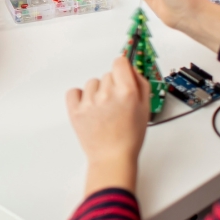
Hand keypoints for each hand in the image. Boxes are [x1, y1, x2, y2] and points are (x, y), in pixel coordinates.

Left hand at [66, 56, 149, 195]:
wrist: (112, 157)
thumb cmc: (130, 136)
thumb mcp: (145, 108)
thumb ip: (140, 84)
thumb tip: (131, 69)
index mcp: (127, 92)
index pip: (120, 62)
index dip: (122, 67)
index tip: (121, 73)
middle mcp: (107, 94)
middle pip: (107, 75)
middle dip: (112, 85)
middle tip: (116, 104)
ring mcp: (89, 102)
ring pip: (92, 83)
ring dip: (97, 92)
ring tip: (103, 110)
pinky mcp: (74, 110)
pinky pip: (74, 91)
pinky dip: (79, 97)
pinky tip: (88, 108)